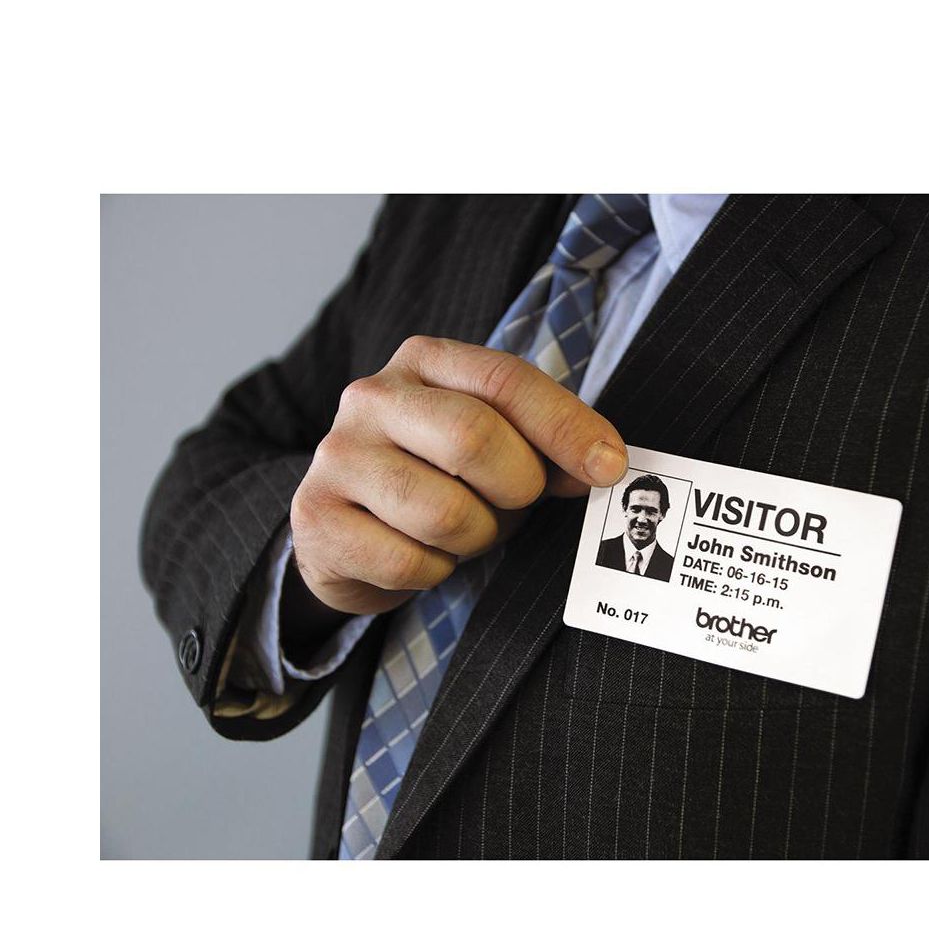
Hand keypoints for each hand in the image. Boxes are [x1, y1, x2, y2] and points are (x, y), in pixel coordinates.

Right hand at [288, 335, 628, 617]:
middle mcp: (371, 397)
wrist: (346, 529)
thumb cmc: (439, 478)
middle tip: (517, 505)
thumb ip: (546, 442)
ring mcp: (337, 457)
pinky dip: (434, 572)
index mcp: (423, 361)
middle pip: (473, 438)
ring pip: (444, 511)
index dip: (565, 426)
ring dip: (477, 536)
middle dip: (516, 488)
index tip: (609, 468)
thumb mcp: (497, 445)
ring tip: (465, 529)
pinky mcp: (316, 520)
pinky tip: (423, 556)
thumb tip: (603, 465)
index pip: (505, 379)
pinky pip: (407, 561)